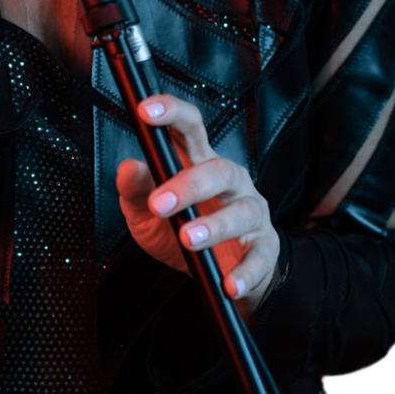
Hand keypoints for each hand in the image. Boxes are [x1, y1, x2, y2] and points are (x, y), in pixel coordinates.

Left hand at [115, 93, 280, 319]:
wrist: (216, 273)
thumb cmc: (178, 232)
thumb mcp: (146, 212)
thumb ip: (135, 190)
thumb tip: (129, 167)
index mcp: (198, 163)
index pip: (189, 128)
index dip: (171, 113)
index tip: (146, 111)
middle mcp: (230, 181)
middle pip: (218, 170)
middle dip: (189, 184)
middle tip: (161, 204)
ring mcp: (251, 212)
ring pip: (242, 211)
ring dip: (215, 225)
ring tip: (190, 240)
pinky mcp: (265, 247)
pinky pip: (261, 256)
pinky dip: (246, 270)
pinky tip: (229, 282)